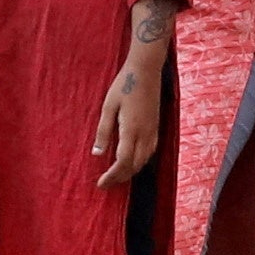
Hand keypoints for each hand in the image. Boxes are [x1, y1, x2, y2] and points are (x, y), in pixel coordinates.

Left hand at [90, 46, 166, 189]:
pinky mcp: (156, 127)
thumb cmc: (124, 85)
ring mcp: (153, 131)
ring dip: (130, 171)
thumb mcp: (108, 107)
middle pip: (134, 166)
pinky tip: (132, 161)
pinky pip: (150, 152)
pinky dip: (140, 162)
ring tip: (116, 176)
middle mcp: (145, 134)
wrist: (146, 70)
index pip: (123, 162)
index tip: (100, 184)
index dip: (112, 176)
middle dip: (120, 178)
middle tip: (106, 184)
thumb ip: (103, 131)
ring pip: (144, 161)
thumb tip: (97, 153)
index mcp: (131, 130)